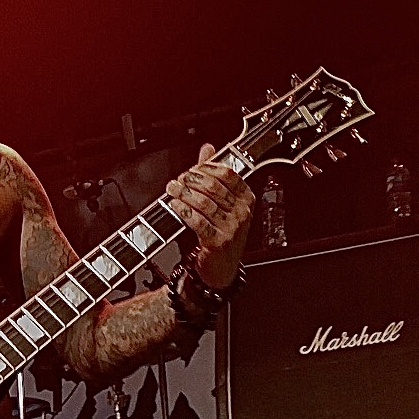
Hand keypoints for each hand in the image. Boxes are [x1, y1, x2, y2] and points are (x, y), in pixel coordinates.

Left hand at [166, 144, 254, 289]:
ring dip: (184, 194)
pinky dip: (184, 211)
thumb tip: (208, 149)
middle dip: (191, 181)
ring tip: (172, 190)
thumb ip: (214, 174)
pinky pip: (198, 221)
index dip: (206, 169)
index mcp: (246, 199)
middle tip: (178, 180)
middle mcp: (242, 212)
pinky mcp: (217, 241)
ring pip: (204, 203)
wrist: (221, 269)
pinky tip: (175, 206)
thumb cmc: (222, 234)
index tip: (191, 170)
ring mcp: (231, 228)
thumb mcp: (223, 204)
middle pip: (214, 187)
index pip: (228, 174)